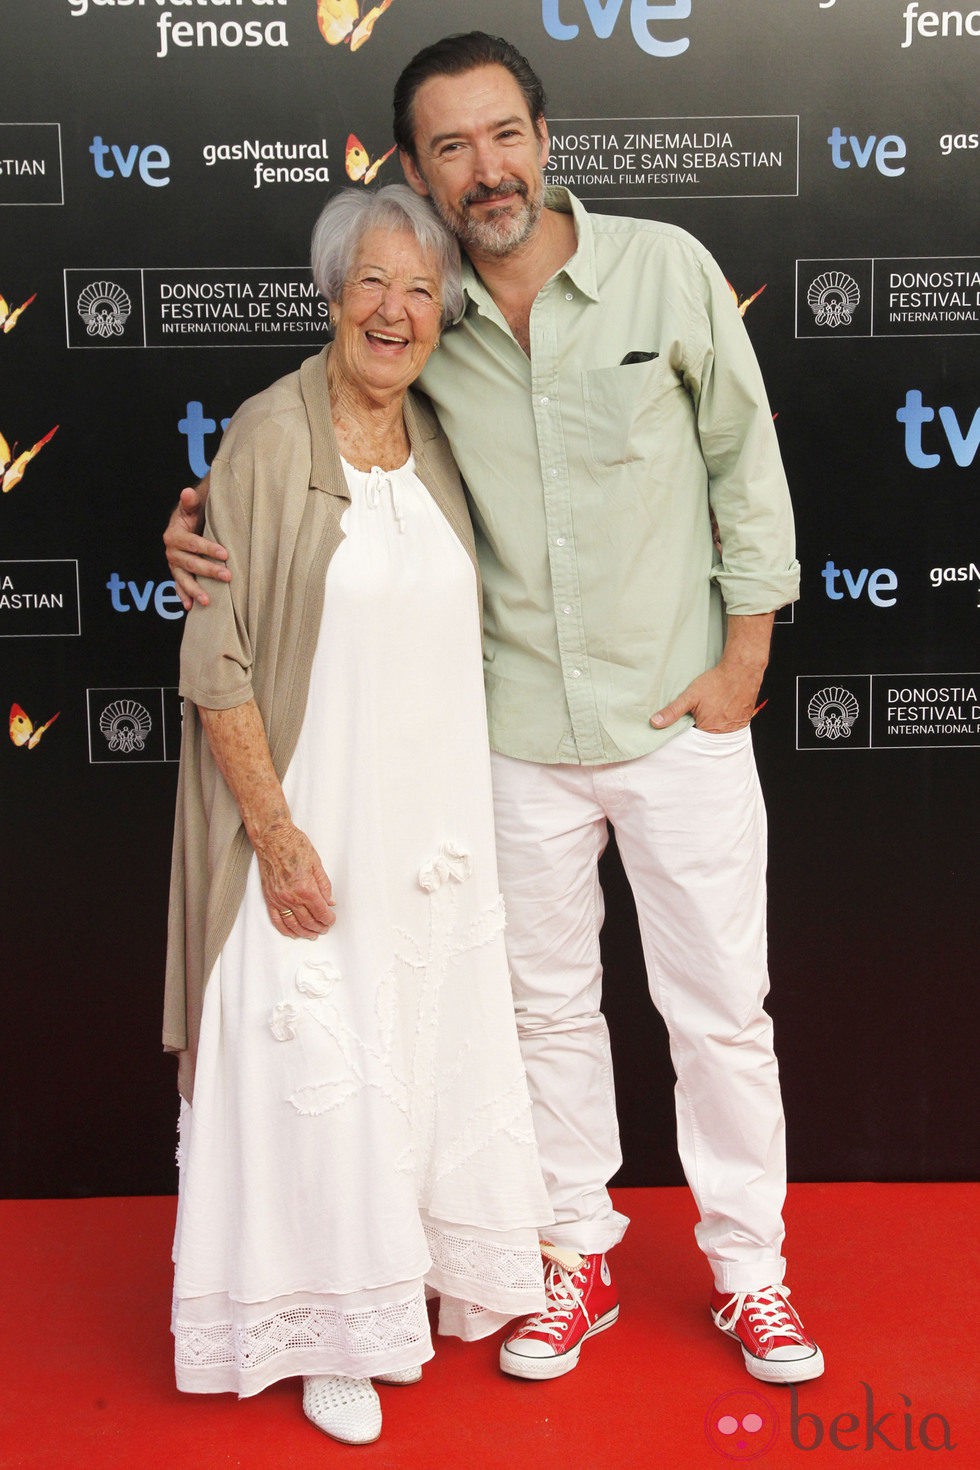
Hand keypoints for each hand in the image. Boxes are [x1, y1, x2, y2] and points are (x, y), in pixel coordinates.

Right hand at [163, 483, 228, 609]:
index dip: (208, 548)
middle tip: (228, 576)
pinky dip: (184, 597)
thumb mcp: (192, 508)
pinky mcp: (178, 574)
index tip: (225, 554)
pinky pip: (179, 587)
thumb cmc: (193, 515)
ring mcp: (174, 565)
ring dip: (194, 590)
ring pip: (183, 579)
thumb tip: (187, 491)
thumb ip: (190, 503)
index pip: (193, 543)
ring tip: (207, 601)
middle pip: (191, 563)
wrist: (186, 525)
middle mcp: (171, 552)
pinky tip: (190, 607)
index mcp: (174, 535)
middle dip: (209, 570)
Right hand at [254, 819, 336, 937]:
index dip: (328, 919)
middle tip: (325, 929)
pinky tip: (292, 933)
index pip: (320, 912)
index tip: (332, 920)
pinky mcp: (269, 898)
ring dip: (304, 932)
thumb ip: (324, 885)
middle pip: (308, 920)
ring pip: (293, 924)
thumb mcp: (317, 863)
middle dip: (318, 927)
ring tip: (312, 934)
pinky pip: (276, 919)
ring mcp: (278, 899)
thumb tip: (330, 901)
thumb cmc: (294, 845)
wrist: (272, 838)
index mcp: (306, 888)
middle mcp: (291, 896)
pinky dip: (285, 929)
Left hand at [649, 661, 762, 732]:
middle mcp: (723, 734)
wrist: (741, 671)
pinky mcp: (743, 722)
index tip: (687, 720)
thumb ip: (672, 711)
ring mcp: (735, 729)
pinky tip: (721, 710)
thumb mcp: (690, 696)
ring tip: (711, 710)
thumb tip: (654, 723)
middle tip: (700, 712)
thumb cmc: (716, 683)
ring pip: (718, 732)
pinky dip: (724, 722)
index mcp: (708, 731)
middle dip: (700, 728)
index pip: (692, 739)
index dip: (688, 730)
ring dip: (713, 725)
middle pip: (706, 737)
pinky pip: (730, 728)